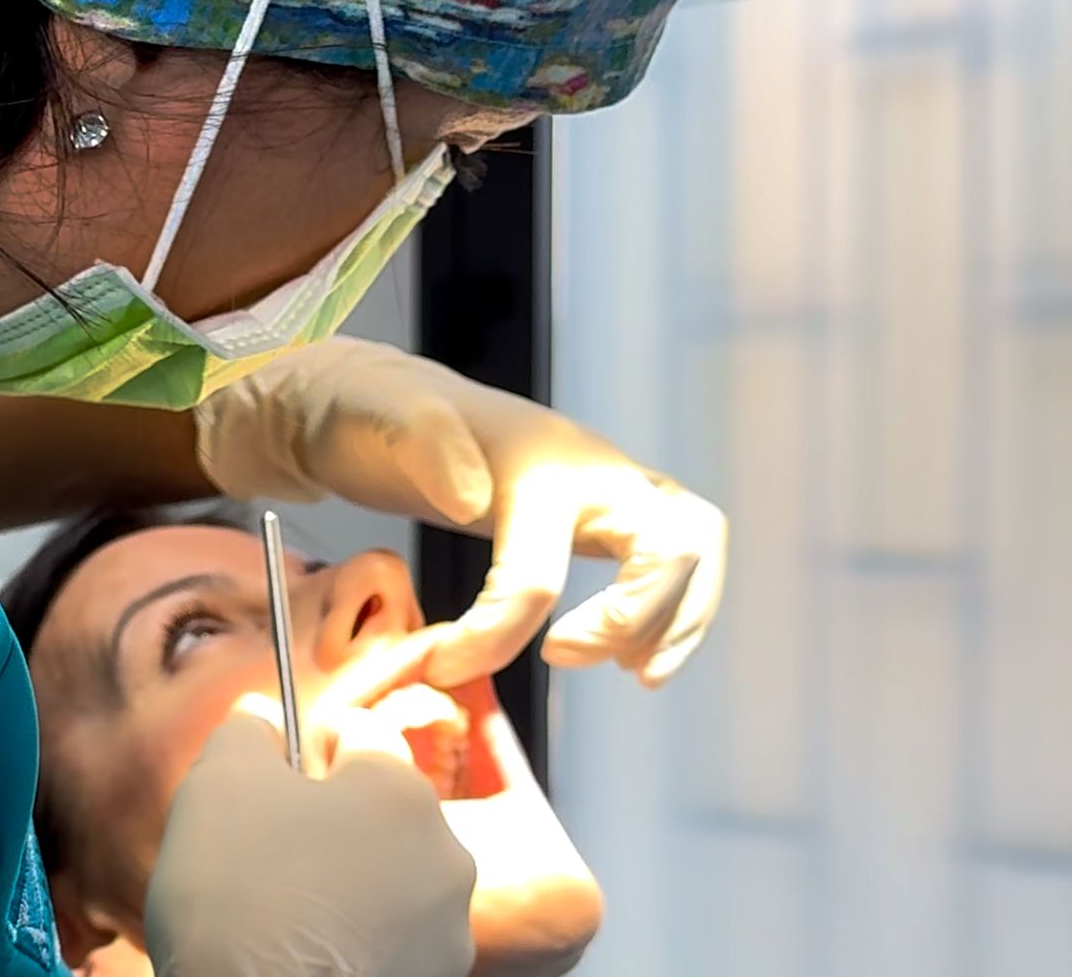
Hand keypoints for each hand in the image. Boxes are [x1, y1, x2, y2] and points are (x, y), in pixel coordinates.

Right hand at [143, 702, 476, 976]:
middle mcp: (444, 853)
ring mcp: (446, 929)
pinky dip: (361, 936)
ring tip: (287, 908)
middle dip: (332, 819)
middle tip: (270, 849)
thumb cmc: (241, 898)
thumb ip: (246, 730)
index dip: (309, 746)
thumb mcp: (219, 782)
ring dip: (350, 880)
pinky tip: (310, 950)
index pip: (361, 731)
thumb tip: (262, 718)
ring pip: (392, 875)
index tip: (274, 776)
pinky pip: (395, 936)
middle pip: (382, 809)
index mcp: (399, 790)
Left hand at [194, 337, 724, 687]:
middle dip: (637, 616)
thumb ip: (424, 445)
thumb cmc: (379, 413)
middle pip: (675, 542)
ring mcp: (606, 487)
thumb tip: (470, 499)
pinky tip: (633, 656)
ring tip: (633, 672)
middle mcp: (591, 470)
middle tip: (562, 657)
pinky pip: (674, 559)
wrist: (384, 398)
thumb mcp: (383, 419)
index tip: (443, 667)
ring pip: (692, 549)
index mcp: (535, 462)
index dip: (493, 634)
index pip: (538, 571)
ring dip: (675, 618)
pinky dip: (673, 610)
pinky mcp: (606, 511)